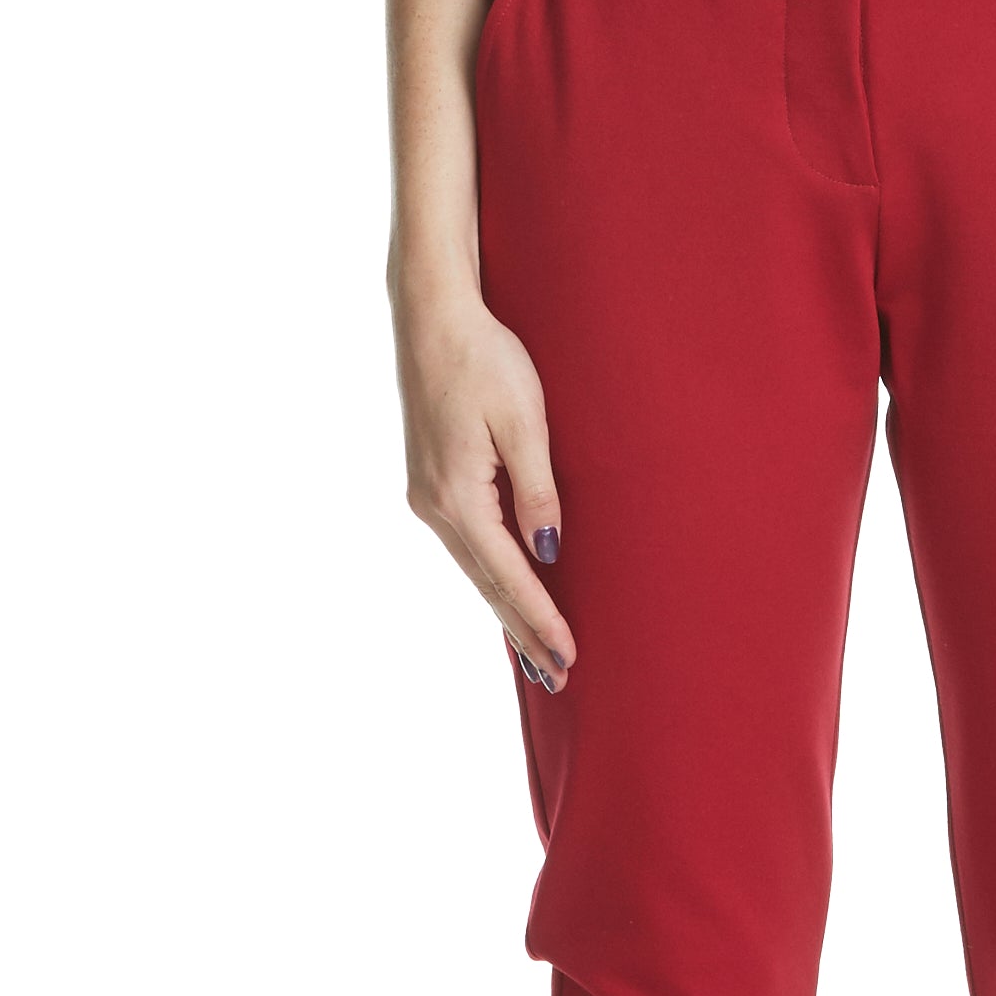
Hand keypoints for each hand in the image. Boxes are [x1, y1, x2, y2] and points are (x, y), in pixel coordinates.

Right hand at [397, 282, 574, 690]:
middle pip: (486, 583)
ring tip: (537, 654)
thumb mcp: (524, 421)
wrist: (433, 318)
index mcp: (458, 495)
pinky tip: (504, 595)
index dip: (540, 618)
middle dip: (523, 632)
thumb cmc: (485, 359)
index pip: (508, 574)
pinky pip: (466, 546)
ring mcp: (427, 496)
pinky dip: (489, 578)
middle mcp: (434, 505)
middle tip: (558, 678)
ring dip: (506, 610)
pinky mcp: (431, 482)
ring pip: (474, 569)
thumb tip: (548, 554)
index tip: (568, 657)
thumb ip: (538, 491)